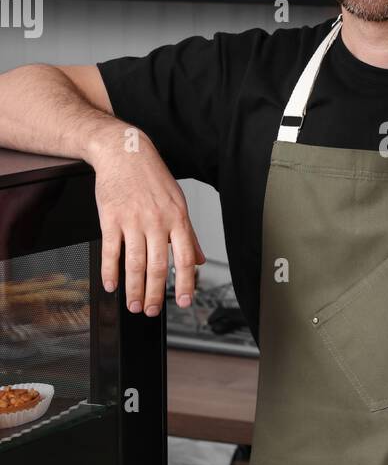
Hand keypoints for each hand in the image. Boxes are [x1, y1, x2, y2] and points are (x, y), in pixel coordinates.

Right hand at [90, 124, 205, 315]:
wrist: (125, 152)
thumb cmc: (153, 178)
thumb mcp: (178, 203)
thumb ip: (189, 234)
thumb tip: (200, 260)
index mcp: (177, 219)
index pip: (184, 258)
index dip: (185, 283)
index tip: (183, 302)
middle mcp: (156, 221)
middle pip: (157, 266)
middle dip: (154, 294)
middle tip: (150, 311)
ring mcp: (132, 220)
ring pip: (134, 263)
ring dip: (133, 289)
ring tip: (133, 304)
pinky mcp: (110, 218)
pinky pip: (110, 250)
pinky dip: (110, 271)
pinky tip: (111, 285)